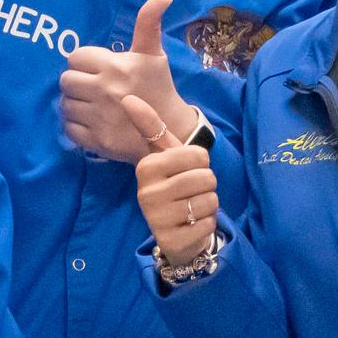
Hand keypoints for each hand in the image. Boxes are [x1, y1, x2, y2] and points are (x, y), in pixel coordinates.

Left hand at [61, 0, 196, 162]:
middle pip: (66, 81)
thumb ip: (149, 22)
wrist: (170, 129)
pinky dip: (76, 126)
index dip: (83, 63)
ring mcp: (100, 117)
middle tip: (91, 88)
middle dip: (77, 83)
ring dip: (75, 105)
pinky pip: (69, 129)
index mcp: (115, 66)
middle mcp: (105, 91)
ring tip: (92, 105)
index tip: (97, 70)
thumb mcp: (153, 54)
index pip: (75, 57)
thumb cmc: (158, 87)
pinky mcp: (98, 140)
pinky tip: (91, 122)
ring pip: (65, 105)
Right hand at [124, 95, 221, 275]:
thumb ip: (151, 127)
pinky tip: (192, 226)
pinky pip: (209, 222)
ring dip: (208, 205)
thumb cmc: (172, 185)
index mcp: (146, 168)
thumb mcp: (165, 155)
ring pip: (210, 199)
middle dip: (206, 185)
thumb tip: (127, 97)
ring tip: (192, 209)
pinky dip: (207, 224)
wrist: (174, 233)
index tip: (186, 170)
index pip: (198, 154)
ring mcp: (158, 219)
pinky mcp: (172, 240)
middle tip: (190, 193)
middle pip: (206, 177)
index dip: (201, 163)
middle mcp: (147, 193)